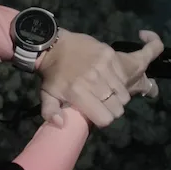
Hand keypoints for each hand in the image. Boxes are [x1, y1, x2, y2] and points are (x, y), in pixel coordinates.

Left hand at [37, 29, 163, 127]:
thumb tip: (61, 124)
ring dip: (119, 97)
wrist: (54, 45)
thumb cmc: (52, 74)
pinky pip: (124, 76)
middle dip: (113, 110)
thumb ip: (50, 112)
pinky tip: (112, 81)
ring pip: (124, 94)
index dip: (103, 120)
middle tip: (104, 104)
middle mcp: (93, 81)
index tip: (98, 115)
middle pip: (118, 108)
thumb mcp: (46, 95)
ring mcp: (104, 67)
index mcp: (78, 93)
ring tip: (108, 93)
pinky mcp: (110, 55)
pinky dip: (122, 81)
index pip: (105, 118)